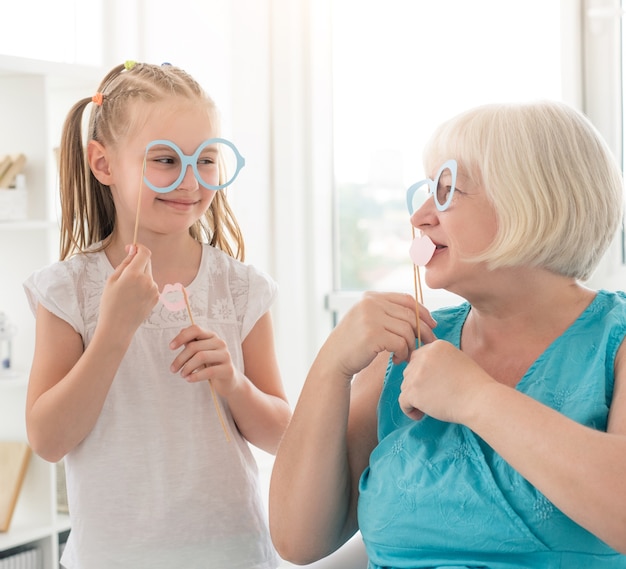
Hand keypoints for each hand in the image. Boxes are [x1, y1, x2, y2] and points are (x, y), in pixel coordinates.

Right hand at [98, 244, 159, 337]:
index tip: (131, 249)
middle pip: (147, 262)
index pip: (145, 253)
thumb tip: (134, 250)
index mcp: (134, 274)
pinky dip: (144, 286)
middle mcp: (147, 280)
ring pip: (149, 274)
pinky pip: (151, 285)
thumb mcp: (112, 280)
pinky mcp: (157, 297)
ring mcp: (154, 289)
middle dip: (138, 263)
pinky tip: (134, 298)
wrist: (118, 327)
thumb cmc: (110, 303)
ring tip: (128, 291)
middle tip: (125, 273)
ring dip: (141, 276)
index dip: (139, 248)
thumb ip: (125, 263)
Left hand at [169, 325, 238, 394]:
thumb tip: (181, 332)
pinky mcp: (228, 369)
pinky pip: (209, 371)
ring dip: (187, 367)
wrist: (228, 381)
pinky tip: (189, 379)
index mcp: (212, 336)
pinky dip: (196, 376)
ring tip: (182, 375)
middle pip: (194, 346)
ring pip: (201, 357)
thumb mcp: (200, 352)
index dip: (181, 337)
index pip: (196, 329)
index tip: (170, 347)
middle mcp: (220, 343)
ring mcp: (225, 355)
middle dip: (180, 359)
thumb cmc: (211, 365)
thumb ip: (192, 343)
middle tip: (173, 369)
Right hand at [320, 291, 436, 380]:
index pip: (406, 299)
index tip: (432, 324)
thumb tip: (421, 314)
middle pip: (410, 315)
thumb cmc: (354, 343)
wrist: (334, 360)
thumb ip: (387, 312)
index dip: (423, 312)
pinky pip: (400, 343)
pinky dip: (403, 353)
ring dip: (411, 346)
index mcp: (371, 297)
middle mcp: (371, 304)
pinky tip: (397, 360)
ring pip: (407, 330)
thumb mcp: (367, 319)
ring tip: (405, 355)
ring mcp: (371, 318)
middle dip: (423, 331)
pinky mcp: (373, 334)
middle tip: (428, 344)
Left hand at [399, 340, 492, 422]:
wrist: (480, 400)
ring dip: (414, 397)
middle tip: (432, 397)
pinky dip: (409, 410)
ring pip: (405, 386)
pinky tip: (421, 415)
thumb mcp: (458, 360)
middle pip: (409, 371)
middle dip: (417, 385)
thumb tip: (420, 370)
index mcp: (436, 346)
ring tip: (429, 407)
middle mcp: (424, 356)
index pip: (417, 357)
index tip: (432, 384)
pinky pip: (403, 401)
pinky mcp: (413, 391)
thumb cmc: (475, 385)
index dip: (422, 373)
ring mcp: (417, 374)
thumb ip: (439, 360)